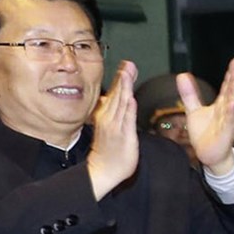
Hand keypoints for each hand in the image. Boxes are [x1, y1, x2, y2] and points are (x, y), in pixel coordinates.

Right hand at [87, 61, 139, 199]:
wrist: (102, 170)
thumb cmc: (108, 149)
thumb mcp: (108, 125)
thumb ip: (112, 110)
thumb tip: (111, 96)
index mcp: (106, 114)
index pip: (115, 93)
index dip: (121, 78)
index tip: (126, 64)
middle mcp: (109, 118)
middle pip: (118, 94)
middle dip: (123, 78)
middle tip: (128, 63)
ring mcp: (115, 127)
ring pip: (121, 104)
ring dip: (125, 88)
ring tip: (128, 73)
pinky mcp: (123, 137)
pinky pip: (126, 121)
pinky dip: (128, 109)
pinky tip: (131, 98)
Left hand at [180, 57, 233, 173]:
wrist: (209, 156)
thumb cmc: (206, 133)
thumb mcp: (194, 111)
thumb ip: (190, 94)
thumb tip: (182, 75)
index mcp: (223, 104)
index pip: (229, 86)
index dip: (232, 73)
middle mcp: (230, 111)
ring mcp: (229, 122)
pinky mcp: (226, 133)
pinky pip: (230, 121)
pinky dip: (233, 112)